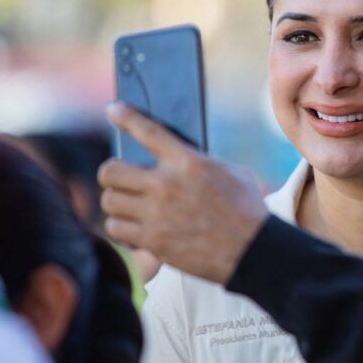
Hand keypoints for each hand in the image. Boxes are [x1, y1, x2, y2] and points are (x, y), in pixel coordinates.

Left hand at [98, 103, 267, 283]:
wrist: (253, 251)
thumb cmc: (247, 210)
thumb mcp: (231, 173)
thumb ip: (200, 163)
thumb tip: (178, 159)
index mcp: (189, 162)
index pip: (148, 132)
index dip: (126, 118)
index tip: (113, 111)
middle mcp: (166, 186)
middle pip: (110, 171)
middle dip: (111, 173)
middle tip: (121, 179)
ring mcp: (156, 215)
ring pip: (109, 201)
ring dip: (116, 202)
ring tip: (128, 206)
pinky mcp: (153, 241)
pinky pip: (116, 229)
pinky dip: (122, 228)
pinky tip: (135, 228)